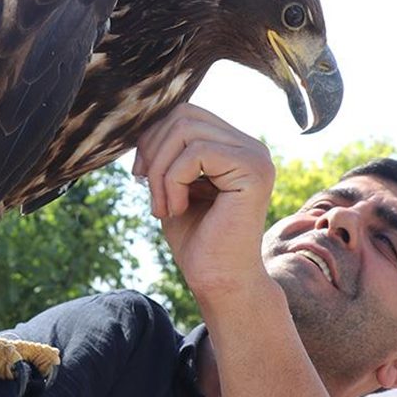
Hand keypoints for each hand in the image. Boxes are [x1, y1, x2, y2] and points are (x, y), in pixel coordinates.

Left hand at [132, 104, 275, 301]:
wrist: (220, 282)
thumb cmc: (196, 240)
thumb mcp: (172, 185)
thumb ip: (166, 153)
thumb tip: (141, 122)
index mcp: (234, 146)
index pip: (185, 113)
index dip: (153, 138)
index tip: (140, 176)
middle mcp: (251, 146)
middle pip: (183, 115)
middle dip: (153, 151)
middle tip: (146, 191)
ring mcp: (256, 157)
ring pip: (186, 131)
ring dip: (160, 171)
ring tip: (162, 207)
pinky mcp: (253, 172)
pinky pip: (196, 153)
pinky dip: (173, 181)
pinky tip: (176, 209)